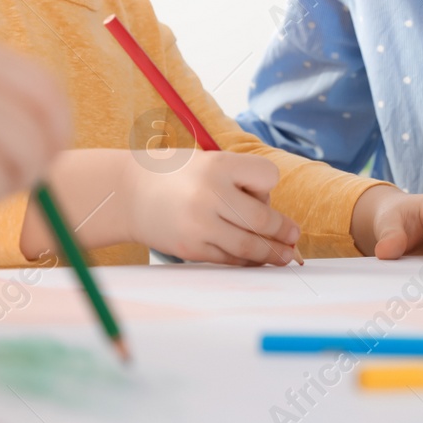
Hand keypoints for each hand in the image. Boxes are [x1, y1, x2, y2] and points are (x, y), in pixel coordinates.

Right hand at [121, 151, 299, 265]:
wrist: (127, 193)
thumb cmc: (176, 175)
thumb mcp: (208, 161)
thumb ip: (240, 183)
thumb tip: (279, 223)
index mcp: (217, 164)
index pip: (268, 178)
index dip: (267, 186)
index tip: (260, 191)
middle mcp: (210, 194)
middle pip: (263, 219)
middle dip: (284, 231)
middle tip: (294, 237)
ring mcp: (199, 225)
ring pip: (250, 245)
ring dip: (272, 253)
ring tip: (284, 256)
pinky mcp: (191, 248)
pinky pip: (229, 259)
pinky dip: (246, 260)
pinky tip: (255, 259)